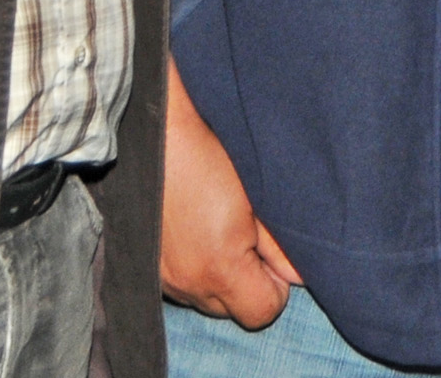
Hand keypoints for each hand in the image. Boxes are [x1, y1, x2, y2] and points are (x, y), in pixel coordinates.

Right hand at [160, 60, 302, 327]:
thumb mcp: (258, 196)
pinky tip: (190, 228)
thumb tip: (298, 275)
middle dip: (245, 280)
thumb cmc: (209, 153)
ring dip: (216, 274)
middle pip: (232, 309)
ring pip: (203, 297)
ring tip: (214, 226)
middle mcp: (186, 284)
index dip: (275, 283)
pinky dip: (189, 265)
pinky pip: (178, 283)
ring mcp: (160, 277)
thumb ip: (280, 245)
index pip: (263, 311)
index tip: (269, 248)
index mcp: (220, 269)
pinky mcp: (142, 265)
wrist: (153, 129)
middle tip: (244, 231)